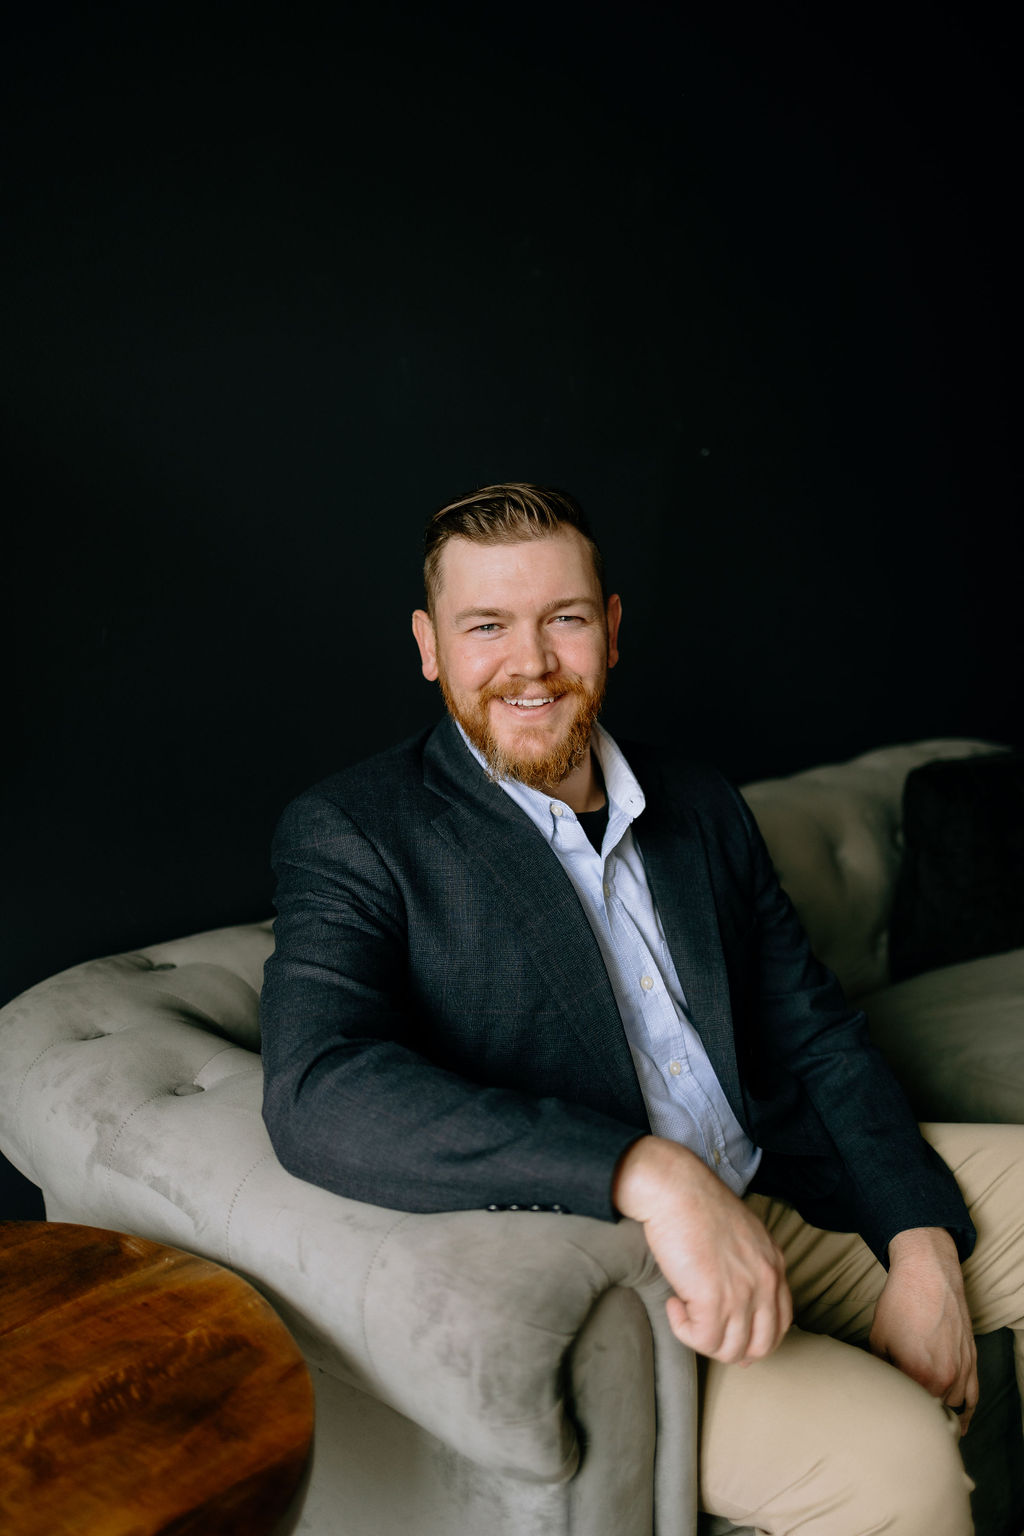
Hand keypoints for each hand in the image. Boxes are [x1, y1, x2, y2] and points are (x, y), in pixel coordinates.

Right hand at [613, 1135, 791, 1364]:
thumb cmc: (697, 1204)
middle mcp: (765, 1281)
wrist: (675, 1189)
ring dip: (703, 1338)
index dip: (756, 1339)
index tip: (732, 1337)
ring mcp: (743, 1293)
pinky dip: (683, 1329)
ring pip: (730, 1350)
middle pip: (761, 1345)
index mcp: (774, 1264)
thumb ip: (747, 1265)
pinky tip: (674, 1304)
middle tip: (705, 1331)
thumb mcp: (740, 1234)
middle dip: (732, 1348)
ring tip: (684, 1309)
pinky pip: (702, 1340)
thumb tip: (734, 1303)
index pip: (781, 1323)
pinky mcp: (713, 1300)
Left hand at [870, 1227, 977, 1434]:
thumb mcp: (878, 1338)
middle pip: (932, 1411)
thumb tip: (881, 1387)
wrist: (927, 1272)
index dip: (896, 1409)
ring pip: (953, 1408)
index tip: (887, 1409)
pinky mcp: (972, 1361)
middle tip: (902, 1410)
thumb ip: (881, 1370)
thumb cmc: (901, 1301)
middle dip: (917, 1412)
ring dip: (940, 1414)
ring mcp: (962, 1370)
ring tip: (925, 1421)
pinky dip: (966, 1413)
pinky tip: (959, 1426)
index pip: (909, 1408)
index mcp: (919, 1374)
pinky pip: (973, 1398)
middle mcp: (945, 1377)